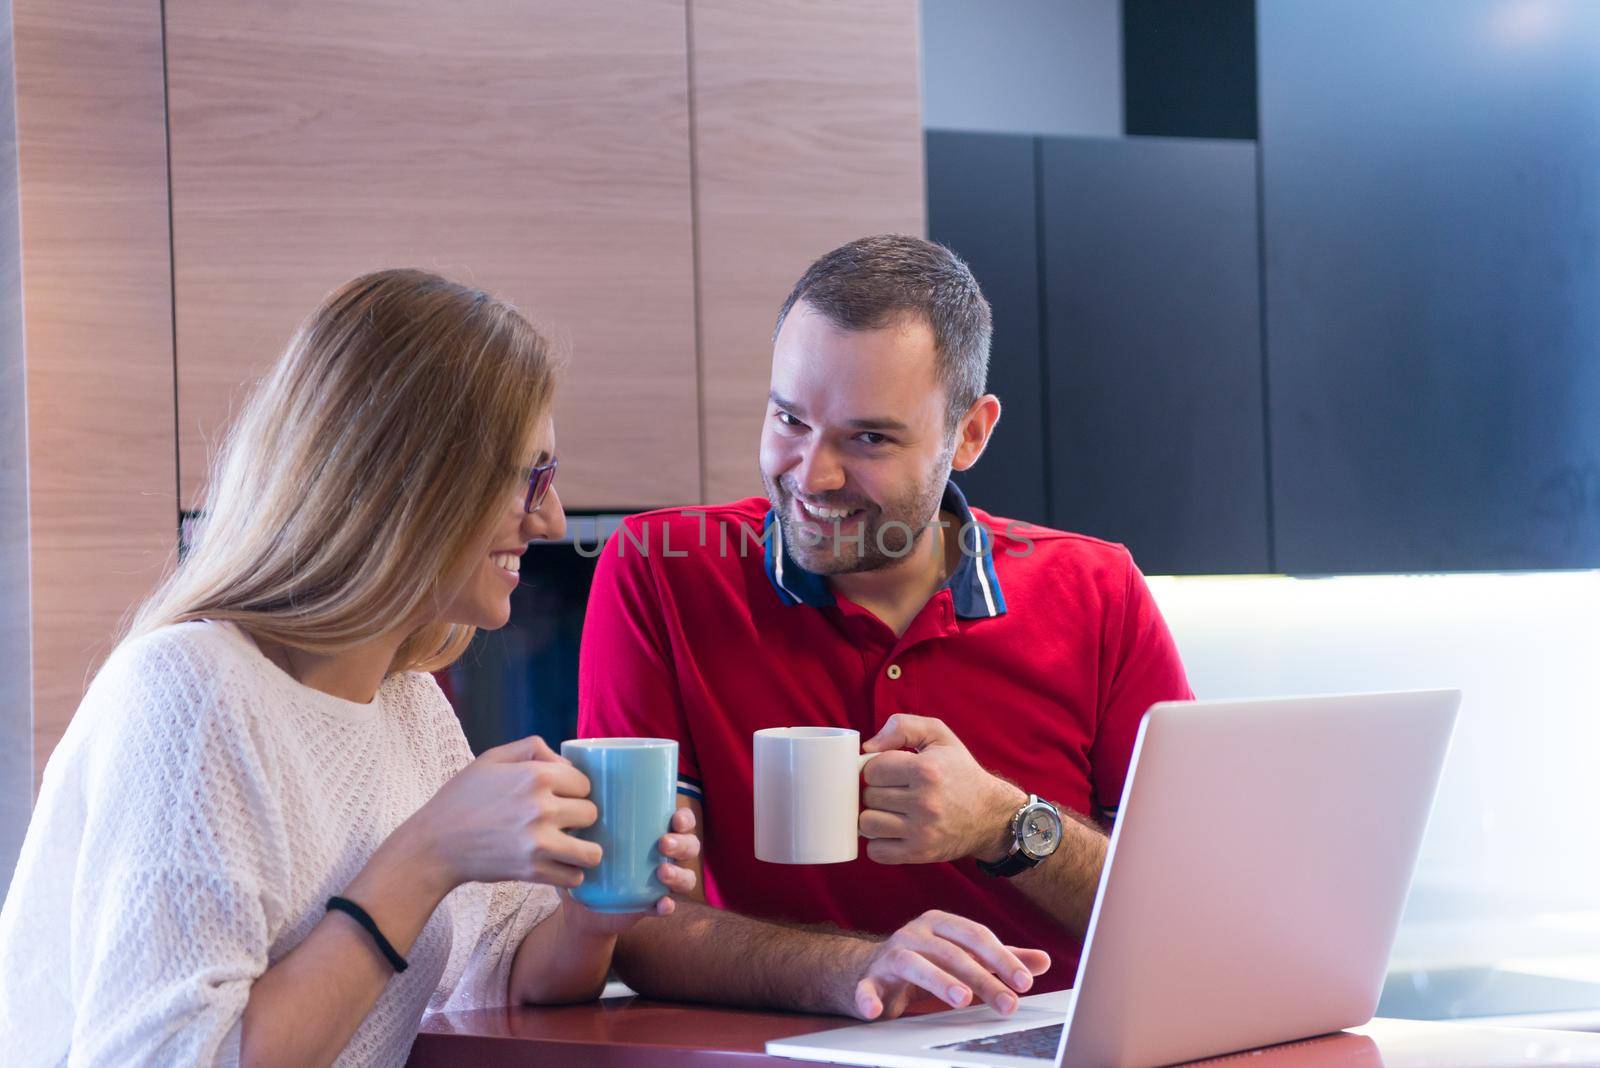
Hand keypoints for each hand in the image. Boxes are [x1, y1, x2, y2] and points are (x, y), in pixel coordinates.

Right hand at [401, 735, 600, 891]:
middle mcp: (542, 807)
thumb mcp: (493, 758)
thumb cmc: (463, 798)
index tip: (561, 796)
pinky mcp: (532, 871)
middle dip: (580, 817)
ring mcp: (539, 842)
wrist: (434, 844)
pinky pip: (574, 877)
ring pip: (592, 851)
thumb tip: (566, 763)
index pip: (585, 783)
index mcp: (535, 775)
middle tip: (562, 821)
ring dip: (584, 849)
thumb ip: (533, 748)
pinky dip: (569, 874)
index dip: (574, 789)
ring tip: (570, 846)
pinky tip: (557, 865)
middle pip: (592, 814)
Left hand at [559, 806, 700, 936]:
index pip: (682, 821)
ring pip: (686, 877)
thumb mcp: (584, 837)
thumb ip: (581, 819)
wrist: (579, 907)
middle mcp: (664, 856)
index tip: (675, 817)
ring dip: (680, 874)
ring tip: (662, 873)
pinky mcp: (651, 906)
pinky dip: (667, 906)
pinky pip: (667, 906)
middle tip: (663, 844)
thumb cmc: (585, 860)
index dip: (685, 818)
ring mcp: (660, 882)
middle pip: (690, 847)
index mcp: (654, 832)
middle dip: (683, 844)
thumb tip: (570, 794)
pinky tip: (663, 904)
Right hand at [849, 910, 1049, 1019]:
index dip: (1002, 958)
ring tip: (962, 999)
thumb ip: (999, 959)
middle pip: (951, 953)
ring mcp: (889, 955)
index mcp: (940, 923)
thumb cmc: (927, 961)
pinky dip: (868, 998)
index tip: (1024, 983)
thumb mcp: (964, 956)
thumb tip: (1043, 961)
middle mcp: (914, 933)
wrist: (870, 970)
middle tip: (1008, 1004)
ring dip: (938, 981)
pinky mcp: (868, 979)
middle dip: (982, 978)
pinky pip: (866, 988)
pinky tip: (876, 1011)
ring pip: (914, 964)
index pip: (976, 936)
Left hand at [860, 714, 1026, 864]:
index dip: (876, 769)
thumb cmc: (960, 772)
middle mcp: (924, 802)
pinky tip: (893, 832)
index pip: (872, 770)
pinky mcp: (920, 853)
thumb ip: (902, 727)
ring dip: (874, 817)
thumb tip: (867, 748)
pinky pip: (877, 852)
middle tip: (893, 791)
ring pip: (867, 824)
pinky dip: (879, 843)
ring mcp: (922, 831)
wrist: (991, 815)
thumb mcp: (939, 736)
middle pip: (868, 796)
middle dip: (876, 792)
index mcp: (926, 770)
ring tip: (890, 812)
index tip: (890, 772)